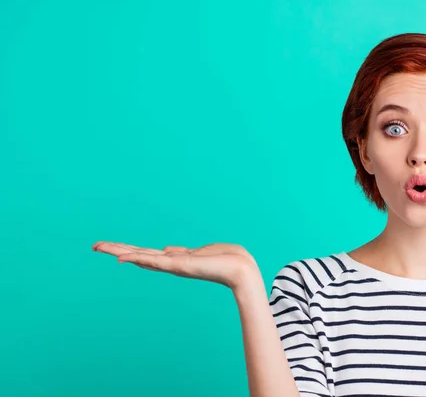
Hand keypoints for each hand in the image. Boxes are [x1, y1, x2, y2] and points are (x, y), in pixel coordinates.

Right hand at [92, 241, 259, 289]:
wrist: (241, 269)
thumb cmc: (225, 259)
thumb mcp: (198, 252)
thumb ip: (180, 253)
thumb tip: (167, 249)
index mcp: (174, 259)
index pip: (146, 254)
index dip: (127, 250)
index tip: (110, 248)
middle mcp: (170, 263)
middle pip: (138, 255)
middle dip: (116, 250)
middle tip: (94, 246)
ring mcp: (173, 265)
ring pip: (141, 257)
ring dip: (120, 251)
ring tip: (100, 247)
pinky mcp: (179, 266)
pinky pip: (155, 261)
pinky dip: (138, 259)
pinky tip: (123, 258)